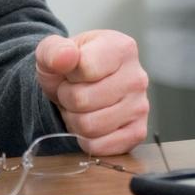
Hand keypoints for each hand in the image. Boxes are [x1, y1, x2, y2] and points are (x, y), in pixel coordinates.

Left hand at [35, 29, 148, 155]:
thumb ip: (53, 50)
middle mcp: (137, 77)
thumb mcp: (53, 50)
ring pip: (90, 126)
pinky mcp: (138, 133)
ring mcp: (141, 107)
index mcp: (120, 47)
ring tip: (79, 106)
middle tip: (71, 91)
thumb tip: (66, 56)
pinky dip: (85, 139)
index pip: (85, 68)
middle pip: (82, 100)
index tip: (71, 70)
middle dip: (66, 98)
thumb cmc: (68, 65)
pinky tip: (90, 120)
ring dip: (73, 119)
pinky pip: (100, 147)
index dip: (67, 73)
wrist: (78, 85)